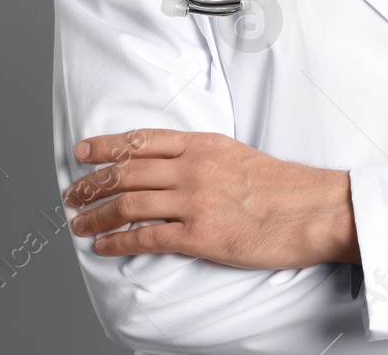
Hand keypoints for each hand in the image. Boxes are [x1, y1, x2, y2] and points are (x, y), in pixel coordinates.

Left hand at [62, 128, 359, 267]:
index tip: (83, 152)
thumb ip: (204, 158)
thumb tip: (175, 168)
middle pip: (126, 171)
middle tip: (73, 194)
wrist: (314, 210)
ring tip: (80, 223)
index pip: (141, 141)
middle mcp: (193, 169)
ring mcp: (194, 201)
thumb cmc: (285, 188)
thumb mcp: (239, 155)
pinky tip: (104, 246)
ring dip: (96, 215)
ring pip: (127, 204)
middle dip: (92, 183)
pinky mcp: (199, 235)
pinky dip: (117, 242)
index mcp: (203, 145)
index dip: (106, 147)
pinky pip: (145, 238)